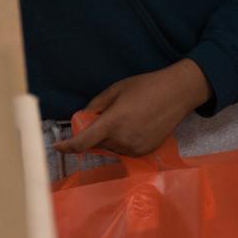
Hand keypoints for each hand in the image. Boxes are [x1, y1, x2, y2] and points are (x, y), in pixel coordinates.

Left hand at [53, 58, 211, 156]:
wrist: (178, 93)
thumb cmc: (147, 86)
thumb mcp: (117, 89)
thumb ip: (96, 105)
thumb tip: (83, 118)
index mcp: (113, 122)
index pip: (83, 142)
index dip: (67, 147)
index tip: (58, 146)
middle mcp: (122, 139)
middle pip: (97, 144)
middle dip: (96, 134)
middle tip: (108, 117)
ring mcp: (135, 148)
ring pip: (112, 148)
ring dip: (111, 138)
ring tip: (127, 119)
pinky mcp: (145, 151)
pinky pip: (125, 150)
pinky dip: (124, 141)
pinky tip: (137, 126)